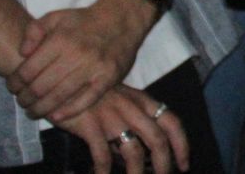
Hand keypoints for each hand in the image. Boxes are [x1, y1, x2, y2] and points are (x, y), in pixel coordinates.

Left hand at [7, 0, 152, 120]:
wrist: (122, 18)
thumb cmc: (85, 20)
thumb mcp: (56, 16)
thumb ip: (34, 30)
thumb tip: (22, 53)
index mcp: (60, 39)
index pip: (28, 70)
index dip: (15, 83)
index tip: (12, 87)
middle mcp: (76, 54)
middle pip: (41, 87)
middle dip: (25, 99)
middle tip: (21, 102)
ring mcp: (93, 68)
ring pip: (59, 97)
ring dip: (41, 109)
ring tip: (33, 111)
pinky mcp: (107, 78)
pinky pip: (85, 100)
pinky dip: (68, 111)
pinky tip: (56, 115)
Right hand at [56, 85, 189, 173]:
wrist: (60, 79)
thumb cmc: (91, 95)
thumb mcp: (119, 103)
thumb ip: (131, 126)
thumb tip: (140, 157)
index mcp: (142, 100)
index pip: (172, 122)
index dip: (182, 145)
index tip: (185, 165)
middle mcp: (131, 107)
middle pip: (158, 140)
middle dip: (164, 164)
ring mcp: (111, 115)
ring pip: (134, 151)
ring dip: (137, 173)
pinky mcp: (90, 124)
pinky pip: (103, 155)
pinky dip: (104, 171)